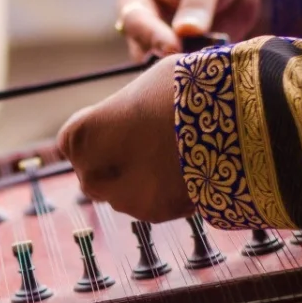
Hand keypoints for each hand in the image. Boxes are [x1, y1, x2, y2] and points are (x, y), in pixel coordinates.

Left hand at [57, 55, 193, 222]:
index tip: (120, 126)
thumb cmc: (178, 91)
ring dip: (138, 180)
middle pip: (94, 173)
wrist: (228, 118)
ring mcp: (123, 199)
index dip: (98, 135)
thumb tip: (124, 120)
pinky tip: (183, 168)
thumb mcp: (140, 89)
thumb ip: (119, 113)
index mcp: (80, 138)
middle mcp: (92, 175)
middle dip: (113, 163)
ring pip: (122, 193)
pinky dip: (163, 191)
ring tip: (169, 153)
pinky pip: (152, 203)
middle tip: (145, 143)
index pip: (73, 144)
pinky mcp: (155, 213)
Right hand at [115, 0, 260, 61]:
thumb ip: (196, 3)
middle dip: (166, 60)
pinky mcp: (186, 61)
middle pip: (145, 53)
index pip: (136, 23)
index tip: (173, 47)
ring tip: (207, 67)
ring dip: (185, 69)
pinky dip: (201, 74)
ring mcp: (166, 47)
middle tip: (188, 65)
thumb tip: (186, 31)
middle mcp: (145, 29)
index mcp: (136, 2)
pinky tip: (218, 69)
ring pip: (165, 68)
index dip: (153, 36)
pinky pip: (188, 74)